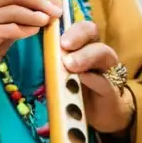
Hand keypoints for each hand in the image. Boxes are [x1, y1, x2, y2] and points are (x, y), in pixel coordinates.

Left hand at [61, 20, 134, 134]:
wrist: (99, 117)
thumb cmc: (76, 91)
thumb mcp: (61, 73)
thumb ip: (53, 60)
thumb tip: (30, 47)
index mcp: (84, 45)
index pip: (79, 26)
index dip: (69, 25)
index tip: (54, 30)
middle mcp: (98, 52)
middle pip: (93, 32)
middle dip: (78, 35)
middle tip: (63, 45)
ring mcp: (107, 70)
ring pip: (104, 53)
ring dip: (86, 56)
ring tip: (70, 65)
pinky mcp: (111, 91)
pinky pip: (105, 82)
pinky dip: (94, 80)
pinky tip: (83, 79)